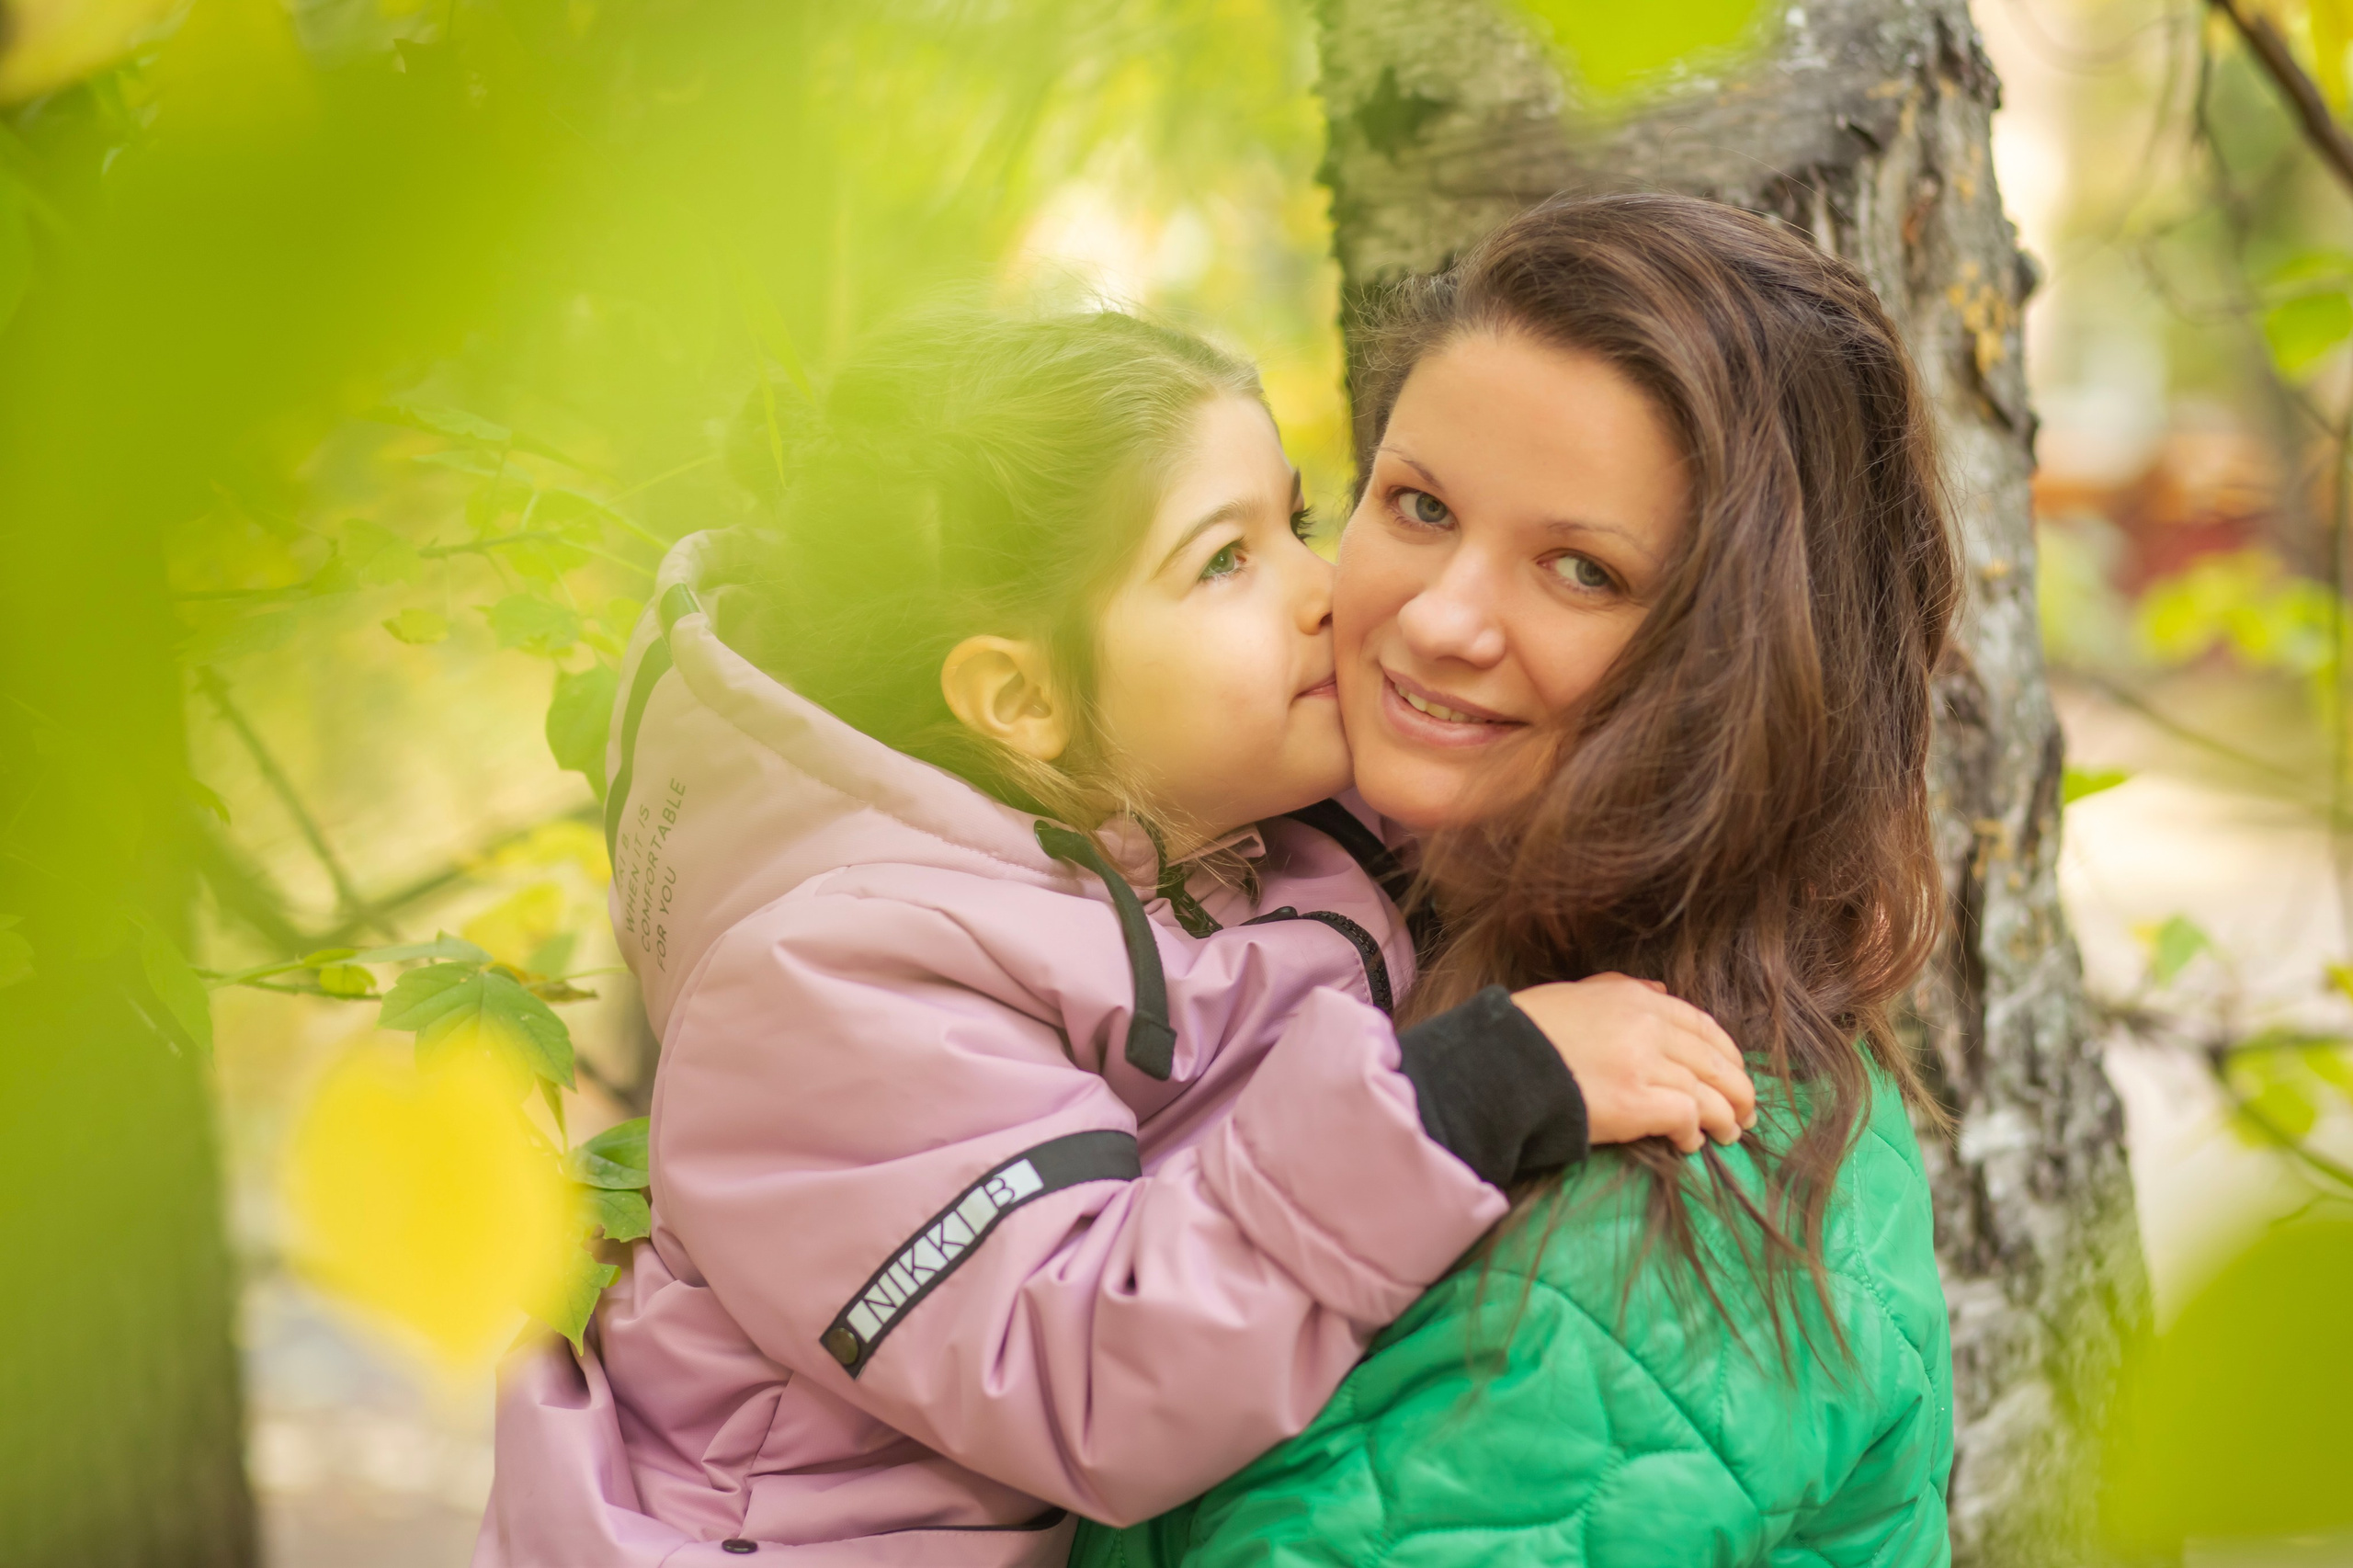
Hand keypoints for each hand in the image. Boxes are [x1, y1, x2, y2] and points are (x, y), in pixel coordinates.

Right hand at [1507, 974, 1754, 1153]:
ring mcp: (1643, 1065)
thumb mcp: (1574, 996)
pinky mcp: (1636, 1103)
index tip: (1736, 1072)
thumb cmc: (1526, 1033)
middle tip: (1747, 1112)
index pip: (1700, 1024)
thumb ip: (1619, 992)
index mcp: (1634, 999)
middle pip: (1714, 1060)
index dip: (1726, 1052)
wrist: (1496, 1065)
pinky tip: (1690, 1144)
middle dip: (1738, 1088)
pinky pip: (1687, 1117)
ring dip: (1725, 1117)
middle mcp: (1647, 1027)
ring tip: (1729, 1134)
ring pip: (1709, 1092)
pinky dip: (1694, 1132)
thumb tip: (1664, 992)